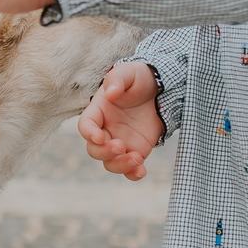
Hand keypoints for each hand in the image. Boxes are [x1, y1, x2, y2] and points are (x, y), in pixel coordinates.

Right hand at [78, 61, 164, 179]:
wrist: (162, 89)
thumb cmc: (140, 78)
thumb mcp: (129, 72)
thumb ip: (117, 79)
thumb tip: (111, 93)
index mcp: (98, 111)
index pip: (85, 126)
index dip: (88, 133)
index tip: (99, 136)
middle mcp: (105, 130)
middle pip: (94, 150)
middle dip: (105, 152)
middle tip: (120, 146)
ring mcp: (120, 142)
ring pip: (110, 163)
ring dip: (120, 165)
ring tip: (136, 158)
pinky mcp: (136, 151)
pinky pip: (130, 169)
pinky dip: (132, 174)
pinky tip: (142, 171)